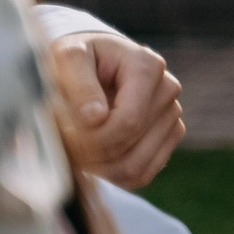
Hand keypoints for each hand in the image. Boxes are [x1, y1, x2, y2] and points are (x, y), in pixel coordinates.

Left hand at [46, 29, 184, 188]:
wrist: (92, 61)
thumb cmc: (78, 59)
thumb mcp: (68, 58)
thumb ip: (79, 85)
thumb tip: (95, 119)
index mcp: (147, 66)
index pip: (128, 121)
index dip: (91, 138)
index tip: (62, 135)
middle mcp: (167, 89)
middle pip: (129, 144)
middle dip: (91, 152)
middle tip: (62, 144)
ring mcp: (172, 114)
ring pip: (136, 167)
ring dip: (99, 168)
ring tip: (76, 152)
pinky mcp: (168, 136)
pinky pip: (142, 175)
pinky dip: (113, 175)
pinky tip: (95, 159)